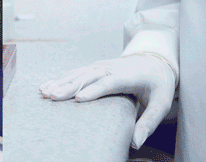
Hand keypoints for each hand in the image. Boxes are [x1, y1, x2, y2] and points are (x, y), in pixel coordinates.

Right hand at [39, 53, 175, 148]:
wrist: (156, 61)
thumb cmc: (159, 85)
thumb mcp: (161, 104)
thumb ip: (149, 123)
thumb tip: (135, 144)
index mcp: (128, 76)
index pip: (109, 82)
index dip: (94, 90)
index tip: (78, 99)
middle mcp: (112, 68)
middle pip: (88, 76)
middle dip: (69, 86)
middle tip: (52, 96)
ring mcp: (102, 65)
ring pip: (79, 73)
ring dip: (61, 82)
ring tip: (44, 91)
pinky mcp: (96, 67)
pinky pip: (77, 72)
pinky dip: (61, 78)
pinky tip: (48, 85)